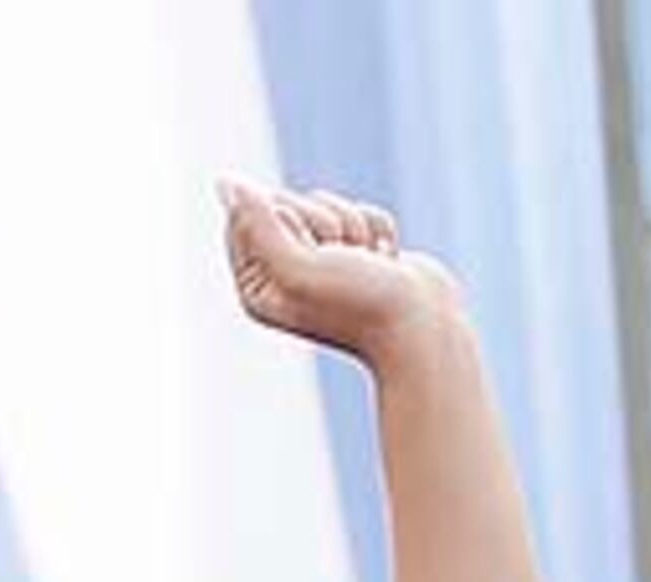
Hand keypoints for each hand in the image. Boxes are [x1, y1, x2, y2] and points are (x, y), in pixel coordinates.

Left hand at [220, 178, 459, 367]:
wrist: (424, 329)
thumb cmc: (361, 306)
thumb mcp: (298, 265)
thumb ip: (257, 224)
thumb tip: (225, 183)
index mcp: (258, 287)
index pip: (247, 214)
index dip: (285, 218)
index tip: (310, 250)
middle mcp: (285, 275)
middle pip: (286, 202)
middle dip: (324, 221)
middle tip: (343, 259)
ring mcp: (324, 263)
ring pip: (327, 203)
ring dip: (354, 226)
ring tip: (369, 264)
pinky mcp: (359, 252)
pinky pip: (360, 209)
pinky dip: (378, 229)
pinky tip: (387, 262)